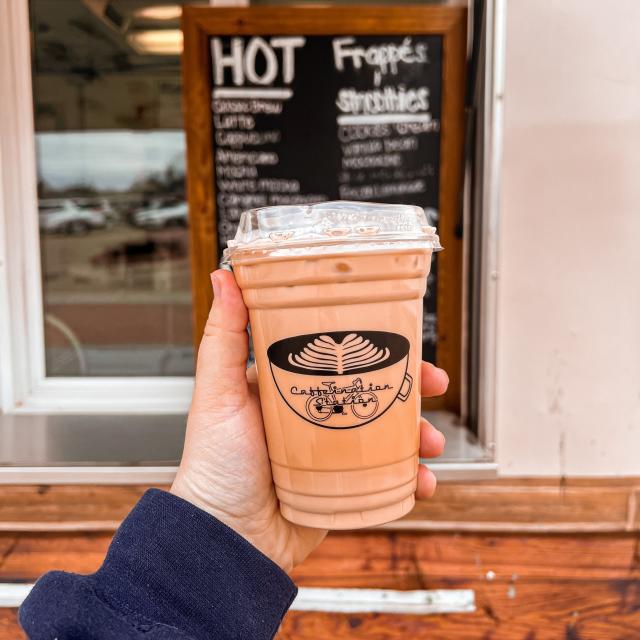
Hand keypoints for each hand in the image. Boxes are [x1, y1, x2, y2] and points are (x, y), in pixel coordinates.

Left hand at [171, 269, 448, 570]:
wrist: (227, 538)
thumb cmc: (215, 465)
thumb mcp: (218, 392)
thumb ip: (224, 336)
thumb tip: (225, 276)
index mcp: (288, 385)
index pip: (339, 352)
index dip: (372, 341)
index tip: (399, 334)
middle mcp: (315, 414)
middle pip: (374, 388)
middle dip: (409, 384)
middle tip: (431, 383)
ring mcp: (334, 452)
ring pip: (390, 431)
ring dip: (419, 431)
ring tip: (428, 442)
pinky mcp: (347, 486)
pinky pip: (390, 476)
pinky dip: (411, 476)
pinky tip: (420, 479)